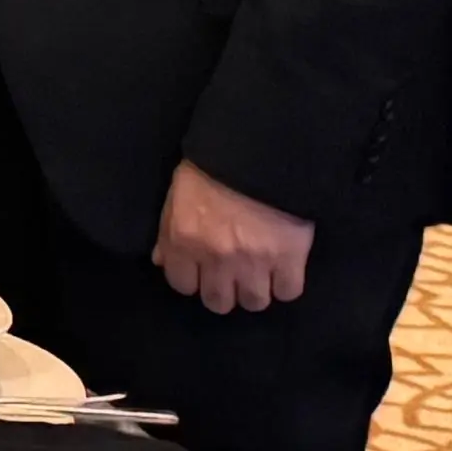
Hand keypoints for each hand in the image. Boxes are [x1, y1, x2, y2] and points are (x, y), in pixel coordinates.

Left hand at [152, 161, 312, 312]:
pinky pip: (288, 291)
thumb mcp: (179, 193)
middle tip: (233, 274)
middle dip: (225, 290)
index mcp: (184, 241)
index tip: (203, 270)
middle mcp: (216, 258)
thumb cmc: (213, 166)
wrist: (261, 148)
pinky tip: (284, 268)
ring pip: (254, 302)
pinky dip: (286, 283)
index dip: (194, 279)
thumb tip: (161, 261)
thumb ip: (168, 230)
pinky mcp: (289, 258)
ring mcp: (254, 262)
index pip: (182, 285)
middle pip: (218, 302)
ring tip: (260, 272)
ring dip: (256, 290)